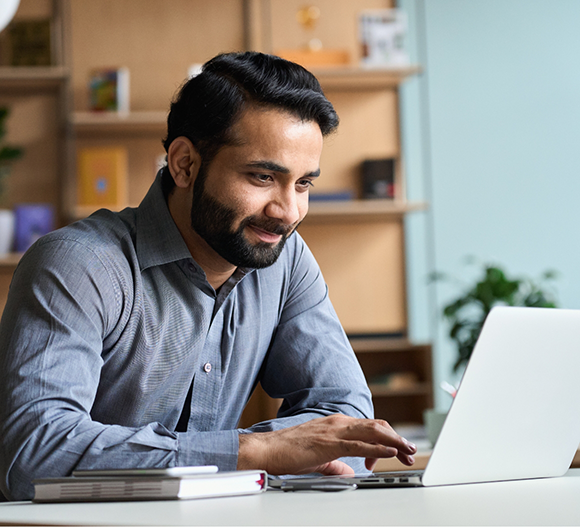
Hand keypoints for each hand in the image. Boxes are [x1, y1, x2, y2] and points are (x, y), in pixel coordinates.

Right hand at [237, 414, 416, 475]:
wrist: (267, 450)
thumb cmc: (288, 452)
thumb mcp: (319, 459)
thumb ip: (336, 464)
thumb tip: (349, 472)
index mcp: (336, 424)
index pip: (369, 427)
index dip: (387, 438)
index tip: (397, 452)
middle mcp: (337, 423)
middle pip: (376, 427)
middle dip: (396, 438)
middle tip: (410, 451)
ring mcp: (334, 430)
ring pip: (372, 432)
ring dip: (394, 441)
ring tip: (408, 450)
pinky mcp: (329, 443)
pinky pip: (359, 444)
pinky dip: (378, 447)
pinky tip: (390, 452)